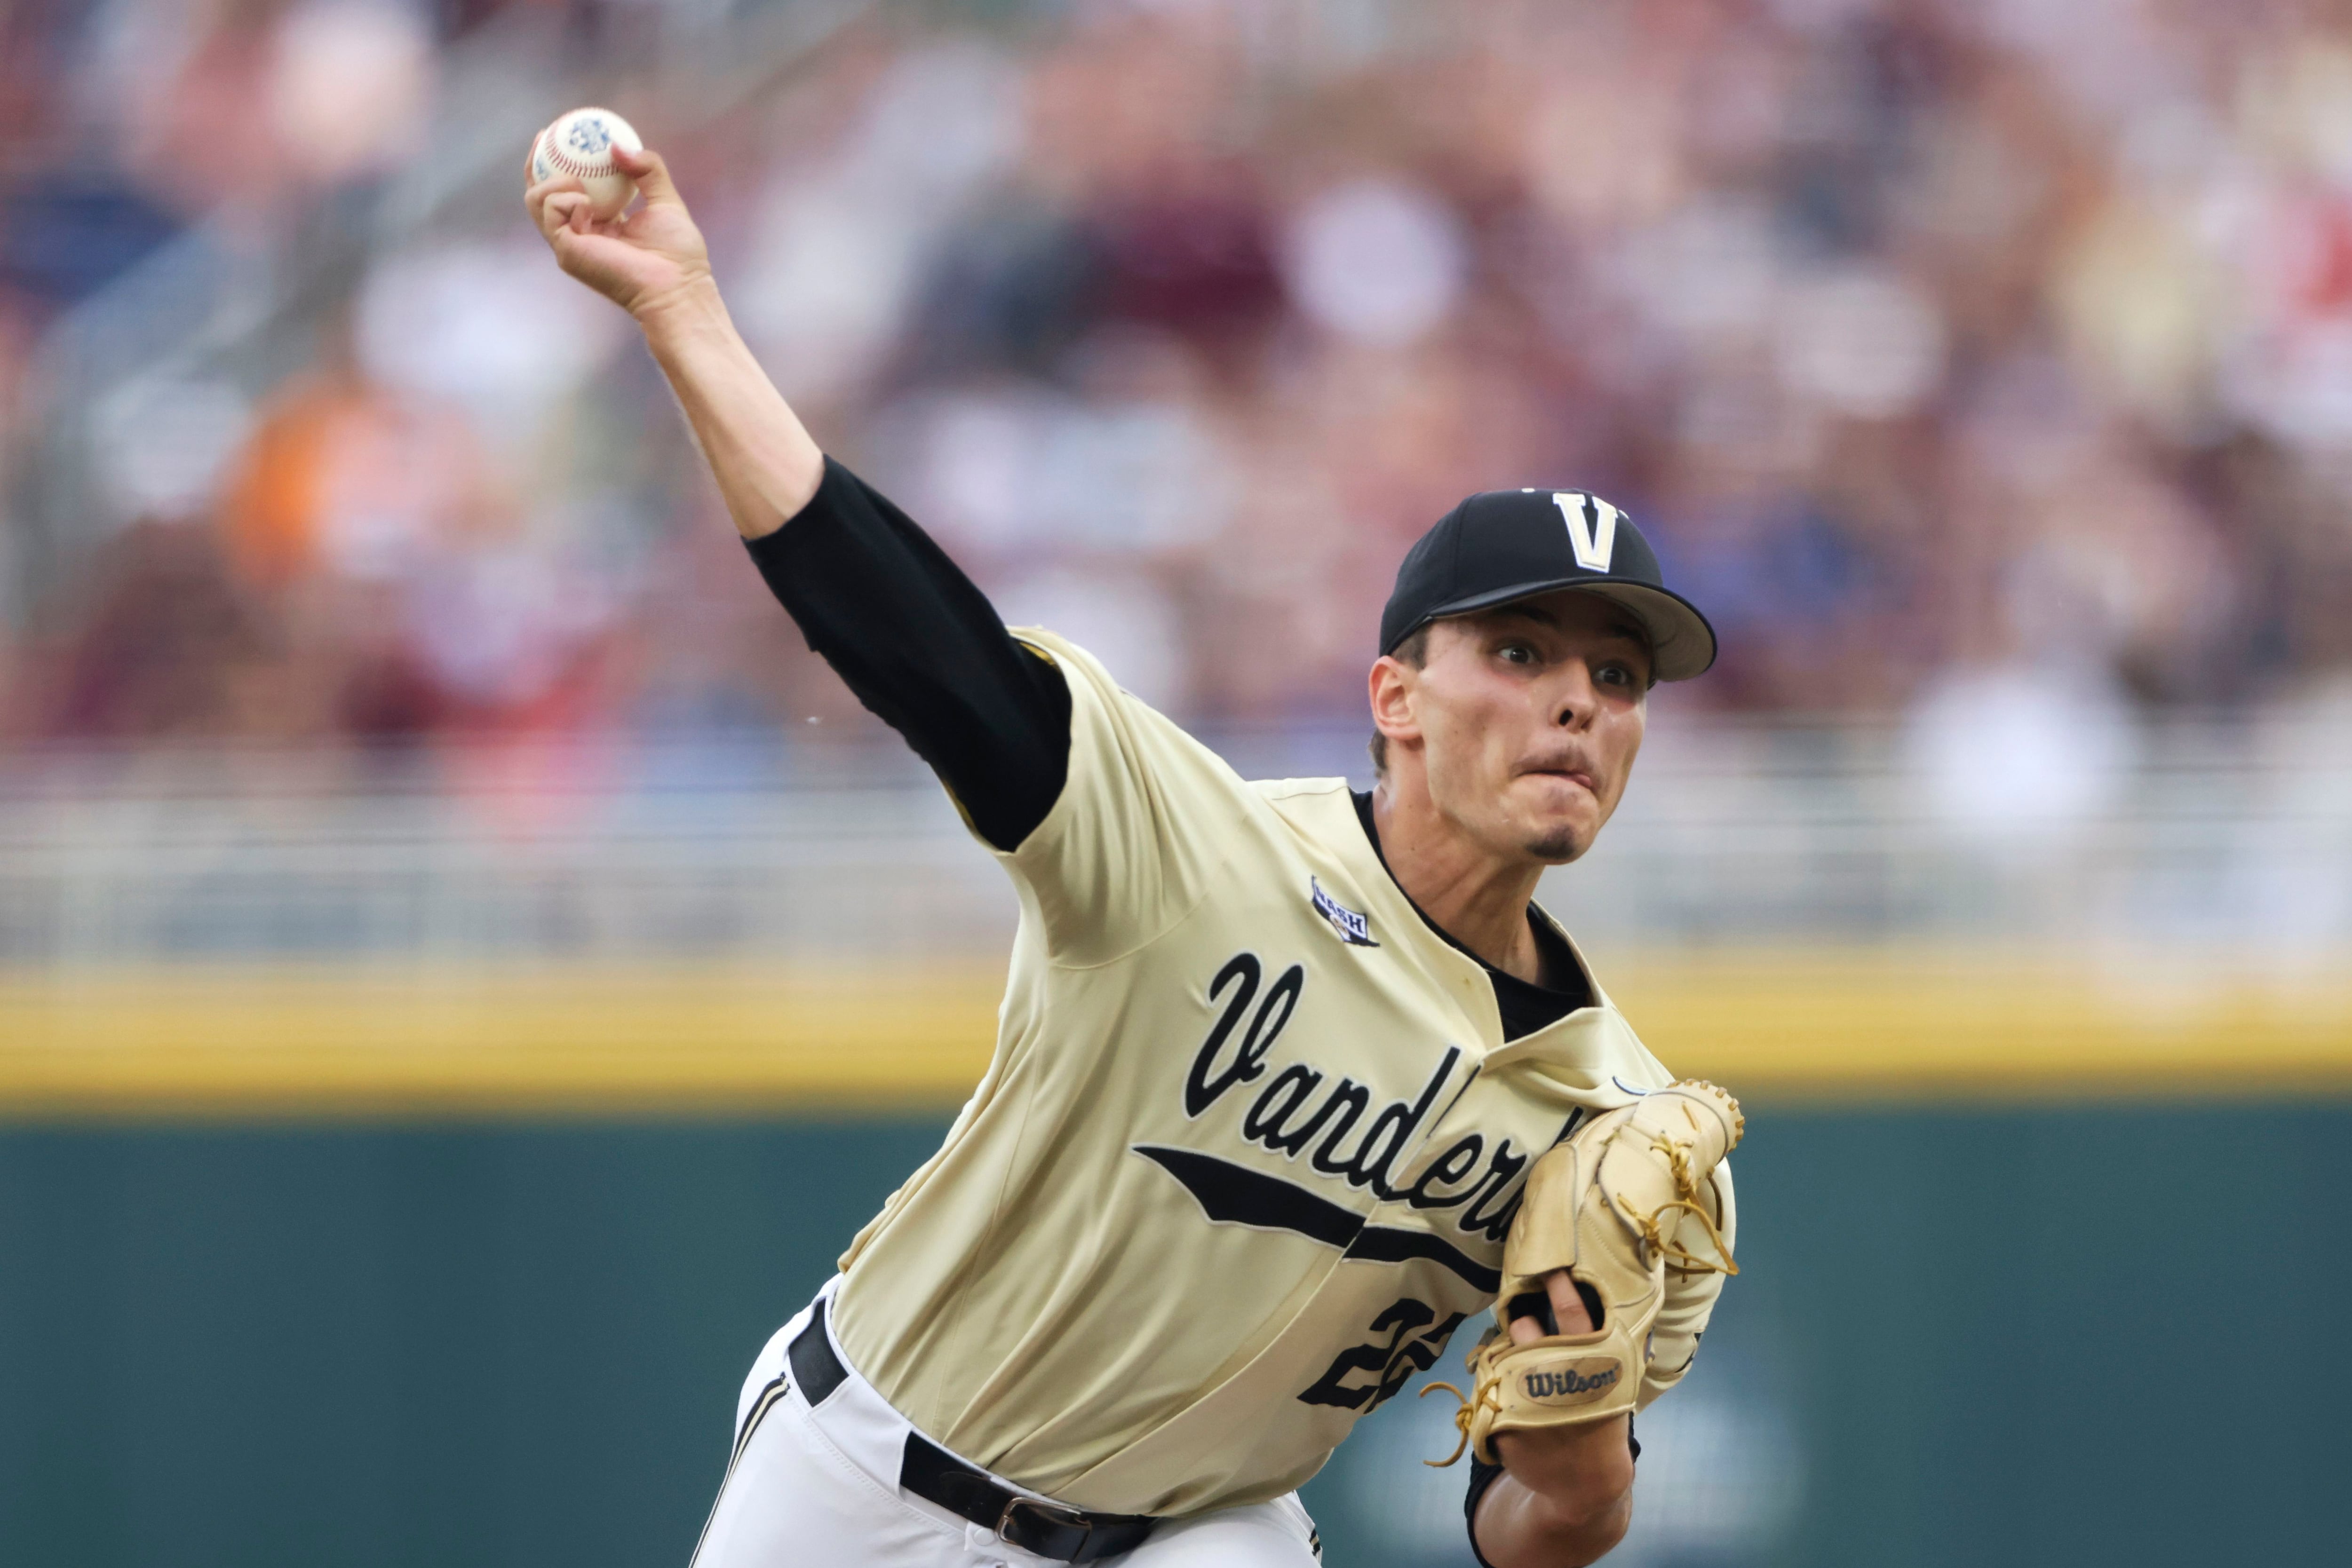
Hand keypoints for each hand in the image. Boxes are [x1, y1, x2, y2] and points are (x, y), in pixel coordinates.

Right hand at [525, 142, 713, 323]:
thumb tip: (619, 145)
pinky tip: (586, 202)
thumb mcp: (666, 200)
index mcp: (599, 224)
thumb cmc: (679, 255)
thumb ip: (648, 170)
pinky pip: (552, 213)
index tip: (561, 133)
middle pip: (541, 195)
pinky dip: (566, 199)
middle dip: (536, 164)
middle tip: (543, 137)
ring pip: (537, 203)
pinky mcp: (567, 252)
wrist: (678, 287)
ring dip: (552, 181)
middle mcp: (579, 235)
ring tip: (578, 180)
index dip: (559, 162)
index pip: (569, 191)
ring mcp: (570, 246)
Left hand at [1478, 1267, 1631, 1565]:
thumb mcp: (1610, 1386)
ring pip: (1501, 1358)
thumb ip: (1595, 1350)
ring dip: (1508, 1359)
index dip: (1560, 1288)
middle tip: (1527, 1336)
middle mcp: (1557, 1380)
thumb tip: (1579, 1303)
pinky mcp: (1504, 1425)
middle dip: (1522, 1329)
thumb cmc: (1599, 1425)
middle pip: (1524, 1332)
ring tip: (1522, 1375)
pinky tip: (1518, 1411)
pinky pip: (1493, 1392)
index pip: (1574, 1316)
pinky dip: (1502, 1395)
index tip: (1549, 1268)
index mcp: (1590, 1367)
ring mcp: (1528, 1403)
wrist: (1586, 1483)